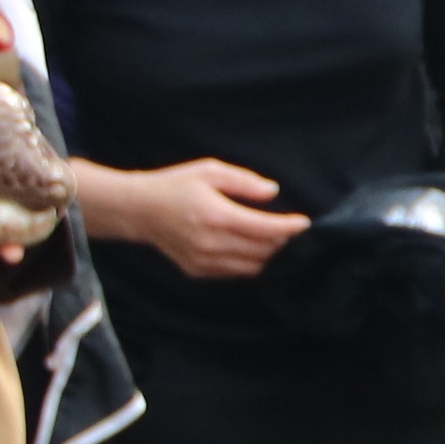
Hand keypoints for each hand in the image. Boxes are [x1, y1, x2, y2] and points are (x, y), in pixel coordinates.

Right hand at [94, 156, 305, 278]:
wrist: (139, 210)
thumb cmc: (175, 185)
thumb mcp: (210, 171)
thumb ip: (244, 182)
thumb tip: (273, 192)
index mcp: (216, 215)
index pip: (265, 229)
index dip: (290, 228)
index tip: (305, 223)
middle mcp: (211, 243)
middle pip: (263, 250)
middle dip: (282, 241)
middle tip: (291, 230)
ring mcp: (204, 260)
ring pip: (252, 266)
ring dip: (268, 255)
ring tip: (275, 240)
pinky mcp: (198, 271)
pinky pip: (236, 273)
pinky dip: (250, 263)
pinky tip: (253, 249)